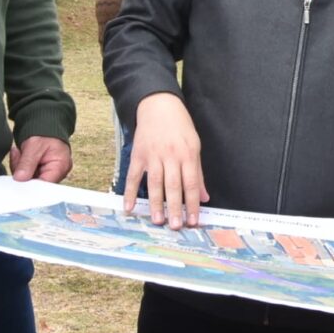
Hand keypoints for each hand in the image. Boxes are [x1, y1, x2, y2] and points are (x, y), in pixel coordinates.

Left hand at [9, 136, 71, 182]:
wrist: (46, 130)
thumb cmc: (46, 135)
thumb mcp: (35, 145)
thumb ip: (27, 162)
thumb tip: (20, 178)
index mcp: (61, 167)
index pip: (44, 185)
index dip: (30, 184)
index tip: (19, 176)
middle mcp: (57, 175)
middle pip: (35, 184)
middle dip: (22, 172)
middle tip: (18, 155)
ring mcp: (48, 176)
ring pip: (28, 181)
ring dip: (19, 168)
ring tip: (20, 153)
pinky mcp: (40, 176)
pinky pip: (26, 177)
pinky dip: (20, 168)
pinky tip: (20, 156)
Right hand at [127, 92, 208, 229]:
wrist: (159, 106)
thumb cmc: (180, 127)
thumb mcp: (195, 146)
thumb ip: (198, 173)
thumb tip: (204, 196)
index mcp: (187, 154)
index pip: (191, 183)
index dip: (193, 203)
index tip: (194, 220)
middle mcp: (170, 156)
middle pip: (173, 186)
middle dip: (175, 208)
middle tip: (176, 226)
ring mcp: (153, 156)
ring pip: (154, 183)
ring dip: (156, 203)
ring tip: (158, 220)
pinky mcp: (138, 155)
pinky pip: (133, 176)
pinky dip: (129, 192)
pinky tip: (129, 207)